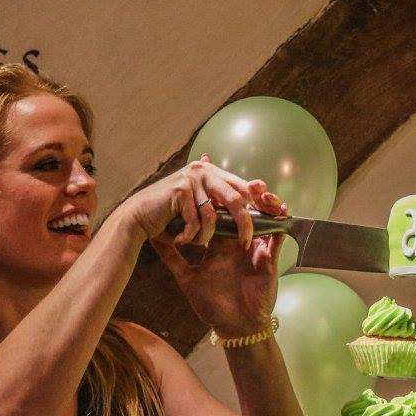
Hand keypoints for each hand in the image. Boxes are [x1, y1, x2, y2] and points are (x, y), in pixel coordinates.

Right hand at [121, 155, 285, 245]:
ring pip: (215, 214)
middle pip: (237, 199)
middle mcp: (205, 171)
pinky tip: (181, 239)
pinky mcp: (180, 189)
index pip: (245, 187)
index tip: (277, 213)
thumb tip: (253, 202)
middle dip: (245, 224)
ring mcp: (192, 178)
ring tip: (195, 243)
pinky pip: (197, 219)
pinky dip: (191, 234)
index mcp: (213, 173)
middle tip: (245, 244)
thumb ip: (221, 203)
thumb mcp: (200, 207)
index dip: (262, 200)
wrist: (138, 217)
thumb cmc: (171, 216)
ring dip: (206, 235)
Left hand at [135, 156, 289, 336]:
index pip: (219, 214)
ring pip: (263, 220)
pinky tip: (281, 210)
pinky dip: (281, 223)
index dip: (217, 196)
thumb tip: (152, 238)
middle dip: (245, 194)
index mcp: (220, 246)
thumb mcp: (188, 279)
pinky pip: (278, 238)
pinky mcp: (269, 259)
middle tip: (242, 178)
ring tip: (261, 190)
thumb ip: (173, 258)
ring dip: (264, 204)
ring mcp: (255, 250)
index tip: (211, 172)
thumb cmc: (212, 306)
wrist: (234, 327)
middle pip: (243, 212)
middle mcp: (238, 244)